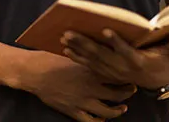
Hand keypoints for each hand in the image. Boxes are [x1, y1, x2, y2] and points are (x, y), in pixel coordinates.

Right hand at [22, 51, 136, 121]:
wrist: (36, 72)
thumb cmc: (52, 59)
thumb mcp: (74, 54)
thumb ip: (87, 58)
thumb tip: (97, 53)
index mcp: (91, 70)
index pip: (116, 75)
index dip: (126, 77)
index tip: (131, 75)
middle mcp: (90, 87)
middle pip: (117, 94)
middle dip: (127, 94)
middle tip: (132, 90)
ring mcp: (82, 101)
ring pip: (107, 112)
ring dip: (117, 111)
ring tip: (122, 108)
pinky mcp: (73, 111)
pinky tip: (102, 121)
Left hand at [61, 29, 168, 89]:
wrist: (156, 80)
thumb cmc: (162, 61)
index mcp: (137, 60)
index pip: (125, 51)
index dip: (115, 41)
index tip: (105, 30)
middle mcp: (122, 67)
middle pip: (101, 55)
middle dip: (84, 44)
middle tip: (69, 32)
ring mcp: (112, 72)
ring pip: (92, 61)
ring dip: (77, 50)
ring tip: (64, 38)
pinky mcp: (106, 72)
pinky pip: (89, 66)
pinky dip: (77, 58)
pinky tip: (66, 50)